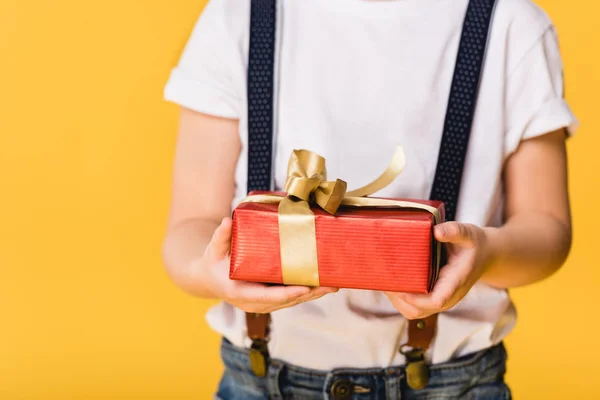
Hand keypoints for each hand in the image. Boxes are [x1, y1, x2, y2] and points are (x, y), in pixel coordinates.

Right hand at [200, 217, 338, 313]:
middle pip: (286, 301)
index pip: (267, 296)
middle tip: (331, 285)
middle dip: (309, 294)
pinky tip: (322, 284)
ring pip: (291, 301)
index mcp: (240, 293)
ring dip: (312, 294)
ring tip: (333, 285)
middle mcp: (253, 303)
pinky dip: (306, 292)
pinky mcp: (269, 299)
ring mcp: (262, 303)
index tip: (305, 288)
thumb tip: (227, 221)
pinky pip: (289, 297)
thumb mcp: (214, 249)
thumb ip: (221, 236)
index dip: (287, 293)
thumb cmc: (212, 263)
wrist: (208, 279)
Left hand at [385, 222, 491, 319]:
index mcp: (455, 283)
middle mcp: (447, 297)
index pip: (436, 301)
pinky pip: (413, 306)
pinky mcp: (433, 297)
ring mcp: (439, 299)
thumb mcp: (468, 233)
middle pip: (418, 311)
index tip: (398, 288)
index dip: (415, 299)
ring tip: (383, 282)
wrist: (485, 255)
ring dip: (396, 301)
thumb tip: (436, 231)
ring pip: (413, 312)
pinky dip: (400, 298)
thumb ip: (454, 231)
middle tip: (383, 281)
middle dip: (398, 300)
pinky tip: (391, 283)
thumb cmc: (474, 244)